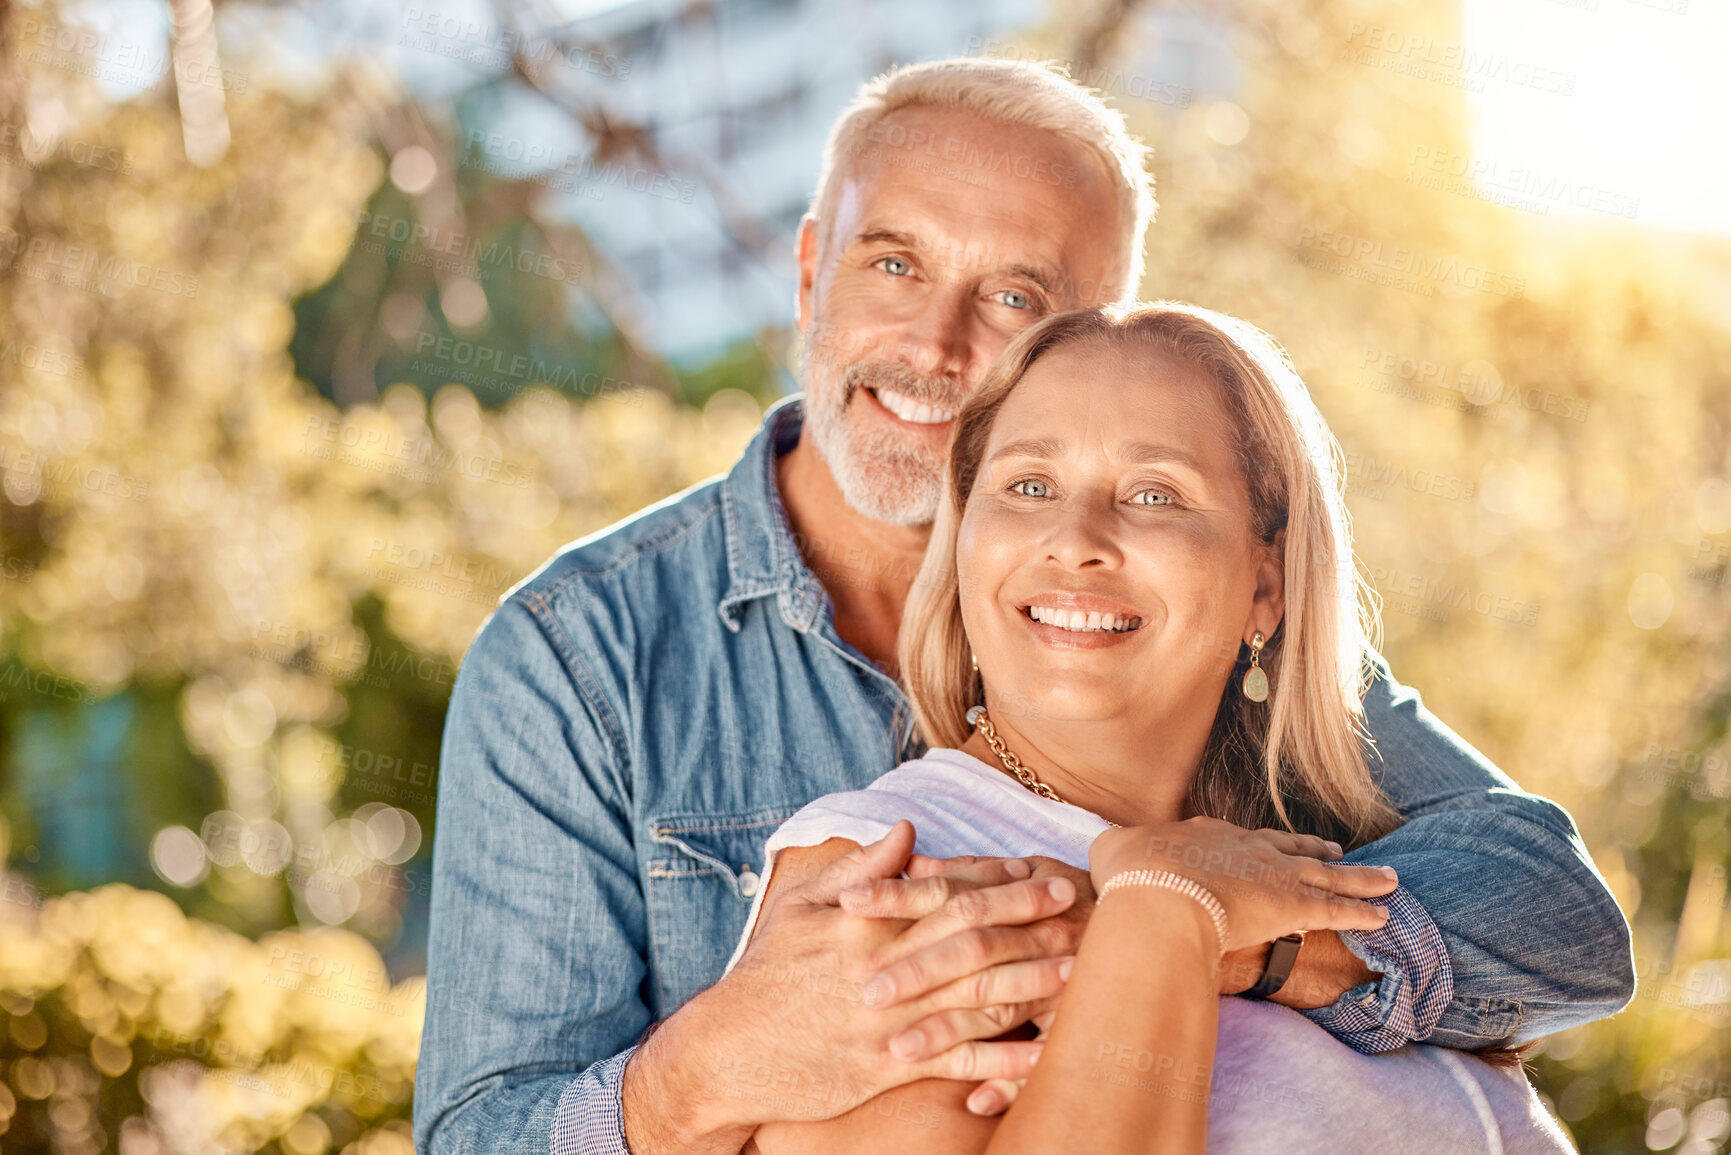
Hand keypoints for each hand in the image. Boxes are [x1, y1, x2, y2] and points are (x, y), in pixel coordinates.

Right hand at [676, 822, 1075, 1132]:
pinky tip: (1041, 1051)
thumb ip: (859, 868)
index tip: (1029, 865)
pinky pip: (958, 1062)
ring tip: (1074, 969)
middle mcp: (884, 967)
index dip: (990, 877)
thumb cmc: (766, 973)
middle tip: (1071, 901)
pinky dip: (1002, 1060)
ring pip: (974, 996)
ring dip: (1029, 981)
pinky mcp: (888, 1068)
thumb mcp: (801, 906)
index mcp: (865, 922)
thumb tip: (906, 830)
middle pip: (970, 935)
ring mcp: (891, 1020)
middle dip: (1025, 916)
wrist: (727, 1050)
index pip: (941, 890)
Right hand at [1089, 818, 1397, 951]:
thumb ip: (1119, 849)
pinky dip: (1361, 911)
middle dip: (1317, 851)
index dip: (1254, 846)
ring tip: (1388, 880)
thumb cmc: (1131, 874)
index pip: (1238, 839)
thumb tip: (1110, 852)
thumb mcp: (1112, 851)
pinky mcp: (1293, 905)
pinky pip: (1337, 909)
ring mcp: (1274, 874)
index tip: (1265, 850)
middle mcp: (1248, 847)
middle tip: (1338, 851)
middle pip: (1292, 848)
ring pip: (1327, 875)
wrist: (1159, 892)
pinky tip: (1384, 915)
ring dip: (1360, 878)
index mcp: (1206, 834)